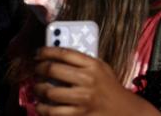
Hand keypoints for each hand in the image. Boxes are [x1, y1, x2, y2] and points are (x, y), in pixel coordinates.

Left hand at [33, 47, 157, 115]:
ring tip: (38, 88)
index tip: (38, 53)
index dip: (46, 51)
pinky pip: (52, 111)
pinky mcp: (78, 115)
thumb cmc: (109, 87)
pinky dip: (42, 108)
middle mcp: (87, 79)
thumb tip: (55, 57)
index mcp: (93, 65)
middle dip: (39, 69)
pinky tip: (41, 105)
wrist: (123, 109)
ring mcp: (83, 98)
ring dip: (38, 89)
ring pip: (49, 92)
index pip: (64, 53)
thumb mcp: (101, 68)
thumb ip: (82, 61)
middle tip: (36, 70)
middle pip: (53, 69)